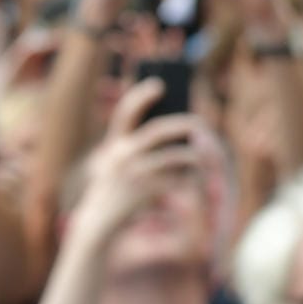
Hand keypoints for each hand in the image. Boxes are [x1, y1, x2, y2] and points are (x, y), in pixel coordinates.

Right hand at [69, 79, 202, 243]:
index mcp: (114, 143)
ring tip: (203, 153)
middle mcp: (121, 155)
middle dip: (182, 124)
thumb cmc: (117, 185)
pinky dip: (188, 177)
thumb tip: (179, 130)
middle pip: (158, 131)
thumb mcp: (119, 161)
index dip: (140, 96)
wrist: (100, 219)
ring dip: (192, 154)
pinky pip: (175, 180)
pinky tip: (196, 176)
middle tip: (200, 123)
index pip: (125, 113)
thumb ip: (139, 145)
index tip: (159, 84)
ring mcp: (133, 174)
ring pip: (173, 156)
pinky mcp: (144, 192)